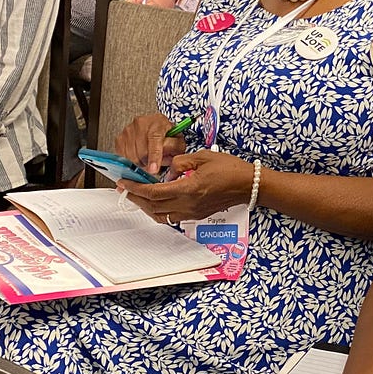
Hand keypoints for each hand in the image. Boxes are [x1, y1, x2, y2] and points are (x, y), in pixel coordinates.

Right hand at [115, 112, 187, 174]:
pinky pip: (123, 158)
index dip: (154, 156)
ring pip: (132, 157)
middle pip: (142, 152)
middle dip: (149, 164)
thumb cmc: (166, 134)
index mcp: (157, 123)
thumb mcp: (177, 140)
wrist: (153, 125)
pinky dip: (131, 163)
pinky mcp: (119, 138)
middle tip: (155, 166)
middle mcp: (140, 124)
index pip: (154, 139)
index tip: (153, 170)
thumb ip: (175, 150)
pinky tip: (138, 160)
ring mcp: (128, 131)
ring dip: (140, 164)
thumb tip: (167, 161)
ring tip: (148, 161)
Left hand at [118, 150, 250, 222]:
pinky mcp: (196, 215)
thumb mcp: (202, 156)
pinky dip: (159, 210)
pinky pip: (171, 217)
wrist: (248, 185)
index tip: (125, 182)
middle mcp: (189, 205)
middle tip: (125, 189)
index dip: (136, 188)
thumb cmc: (229, 169)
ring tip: (137, 196)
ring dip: (146, 207)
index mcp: (189, 189)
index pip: (154, 192)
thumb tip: (168, 171)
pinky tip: (155, 201)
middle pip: (154, 206)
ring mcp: (192, 213)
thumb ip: (180, 163)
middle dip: (136, 198)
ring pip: (161, 215)